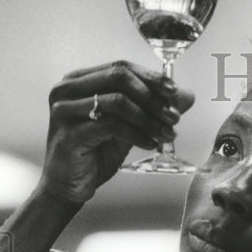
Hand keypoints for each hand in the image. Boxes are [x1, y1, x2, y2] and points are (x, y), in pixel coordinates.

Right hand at [40, 61, 195, 202]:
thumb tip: (187, 96)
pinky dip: (137, 134)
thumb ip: (154, 108)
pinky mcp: (69, 134)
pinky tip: (150, 144)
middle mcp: (67, 90)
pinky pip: (111, 126)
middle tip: (173, 116)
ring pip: (117, 101)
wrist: (70, 185)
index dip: (151, 77)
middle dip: (152, 97)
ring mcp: (64, 110)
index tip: (174, 91)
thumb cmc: (96, 151)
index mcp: (79, 80)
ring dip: (148, 118)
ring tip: (166, 134)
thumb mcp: (131, 125)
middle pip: (119, 77)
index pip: (121, 67)